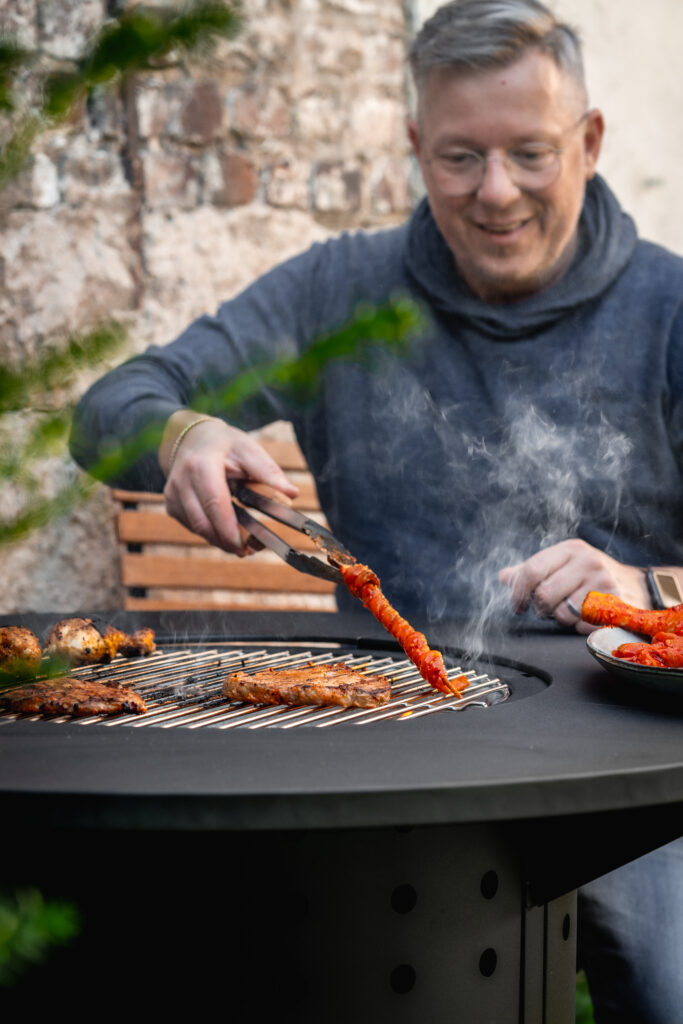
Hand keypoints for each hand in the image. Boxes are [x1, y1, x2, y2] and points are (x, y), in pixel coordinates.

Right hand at [160, 414, 297, 553]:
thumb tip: (292, 493)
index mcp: (201, 465)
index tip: (244, 547)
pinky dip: (211, 533)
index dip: (228, 529)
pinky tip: (227, 533)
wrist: (191, 438)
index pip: (214, 503)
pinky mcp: (171, 505)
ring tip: (242, 546)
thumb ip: (268, 472)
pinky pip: (193, 526)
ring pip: (197, 529)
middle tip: (248, 551)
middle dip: (226, 541)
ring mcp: (172, 495)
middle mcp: (181, 482)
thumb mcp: (248, 449)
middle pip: (203, 523)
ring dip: (220, 540)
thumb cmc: (224, 445)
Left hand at [498, 539, 650, 632]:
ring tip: (572, 610)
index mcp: (570, 549)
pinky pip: (582, 626)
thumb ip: (532, 571)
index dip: (518, 592)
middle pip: (544, 594)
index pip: (532, 569)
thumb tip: (502, 577)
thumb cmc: (590, 575)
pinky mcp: (616, 605)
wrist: (637, 585)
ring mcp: (604, 582)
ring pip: (563, 614)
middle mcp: (588, 561)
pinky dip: (580, 627)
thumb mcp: (563, 564)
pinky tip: (588, 617)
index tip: (518, 606)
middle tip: (548, 609)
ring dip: (562, 619)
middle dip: (541, 608)